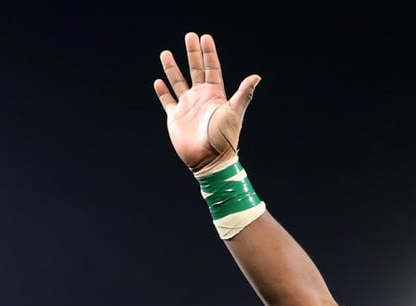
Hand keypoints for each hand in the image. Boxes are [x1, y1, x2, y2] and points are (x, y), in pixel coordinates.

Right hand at [154, 32, 260, 175]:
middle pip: (195, 69)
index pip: (211, 68)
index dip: (209, 53)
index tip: (205, 37)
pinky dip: (162, 91)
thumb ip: (243, 93)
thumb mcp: (235, 112)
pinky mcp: (175, 118)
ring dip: (172, 68)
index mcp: (215, 94)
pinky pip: (167, 101)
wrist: (210, 160)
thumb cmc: (225, 137)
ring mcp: (187, 107)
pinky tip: (158, 81)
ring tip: (166, 52)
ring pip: (178, 82)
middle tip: (189, 36)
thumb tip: (256, 76)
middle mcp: (200, 97)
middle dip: (192, 53)